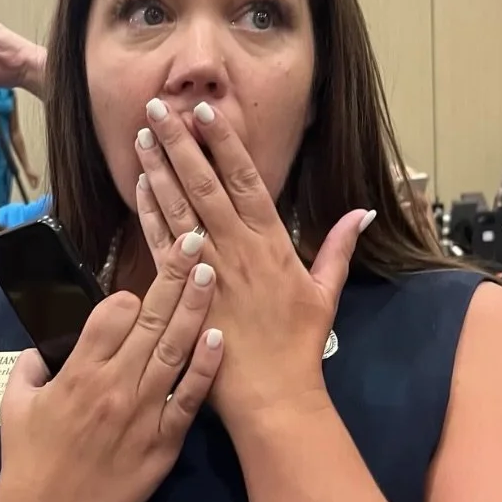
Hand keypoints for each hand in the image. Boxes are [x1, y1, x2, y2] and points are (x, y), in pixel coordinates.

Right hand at [0, 236, 222, 501]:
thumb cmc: (27, 461)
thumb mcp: (14, 404)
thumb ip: (31, 365)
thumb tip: (45, 344)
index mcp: (78, 372)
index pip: (113, 313)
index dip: (129, 296)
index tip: (138, 292)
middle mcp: (114, 385)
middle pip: (150, 319)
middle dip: (174, 276)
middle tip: (195, 241)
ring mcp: (142, 413)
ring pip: (175, 349)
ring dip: (196, 309)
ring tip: (213, 273)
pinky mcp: (163, 442)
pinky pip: (188, 398)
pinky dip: (205, 368)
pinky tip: (220, 339)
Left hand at [134, 98, 372, 427]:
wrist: (271, 395)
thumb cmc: (298, 347)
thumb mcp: (326, 292)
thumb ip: (340, 247)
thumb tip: (364, 210)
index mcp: (271, 242)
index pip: (244, 179)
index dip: (224, 142)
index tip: (205, 110)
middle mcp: (237, 247)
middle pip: (204, 183)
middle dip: (181, 142)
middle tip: (157, 106)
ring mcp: (208, 268)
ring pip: (178, 208)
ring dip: (158, 169)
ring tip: (141, 134)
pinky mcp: (185, 293)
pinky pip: (161, 246)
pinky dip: (149, 214)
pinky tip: (138, 186)